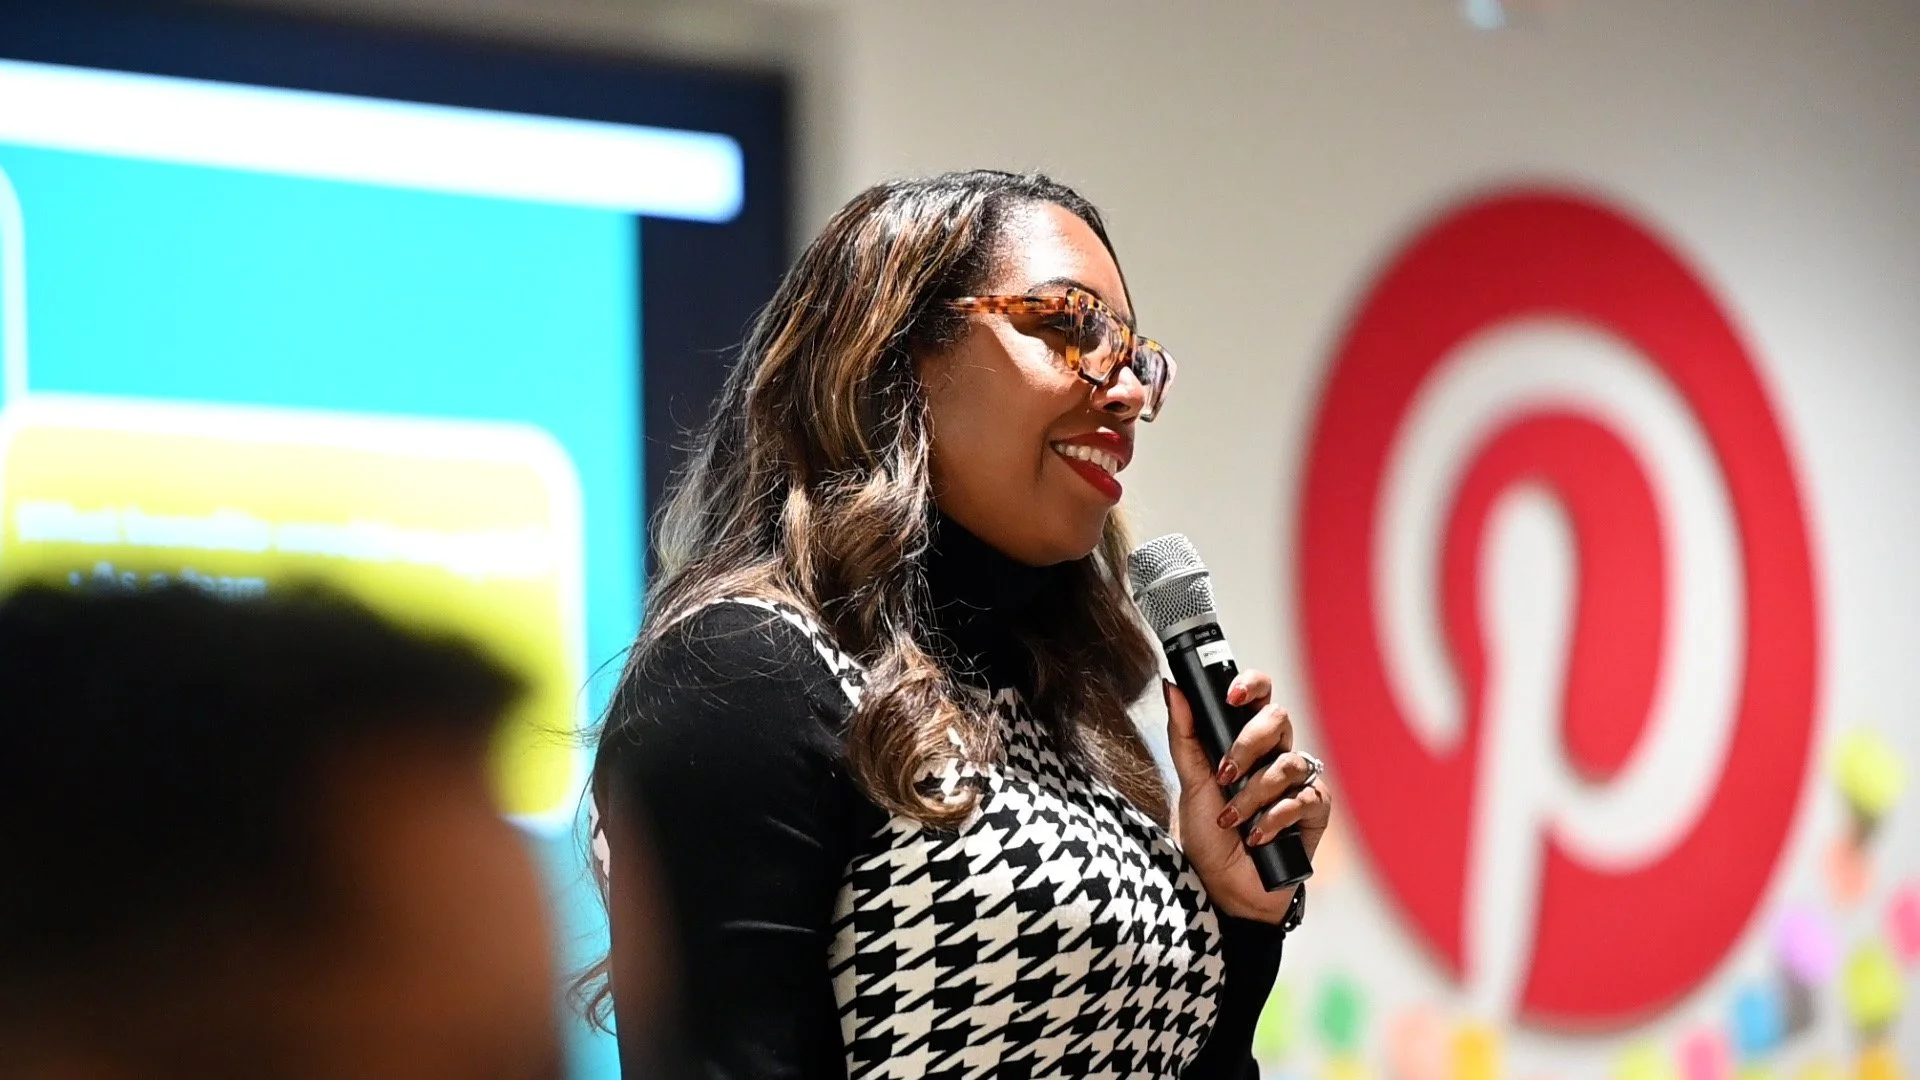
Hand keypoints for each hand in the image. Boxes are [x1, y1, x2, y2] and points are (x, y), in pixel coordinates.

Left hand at [1164, 670, 1331, 923]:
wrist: (1223, 890)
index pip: (1260, 696)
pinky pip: (1305, 799)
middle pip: (1279, 719)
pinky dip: (1275, 818)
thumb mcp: (1190, 783)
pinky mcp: (1315, 812)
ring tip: (1230, 819)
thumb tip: (1173, 687)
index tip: (1230, 697)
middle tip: (1224, 772)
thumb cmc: (1208, 836)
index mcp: (1247, 741)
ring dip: (1254, 793)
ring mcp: (1299, 783)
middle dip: (1248, 743)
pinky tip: (1257, 837)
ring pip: (1289, 763)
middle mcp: (1276, 755)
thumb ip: (1184, 735)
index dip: (1252, 685)